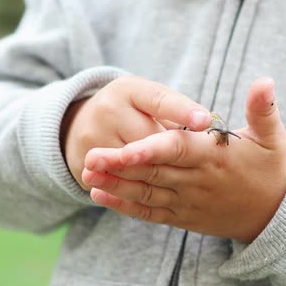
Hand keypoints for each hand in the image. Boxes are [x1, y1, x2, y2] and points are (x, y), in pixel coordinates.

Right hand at [60, 75, 211, 189]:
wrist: (78, 126)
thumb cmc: (130, 113)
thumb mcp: (147, 102)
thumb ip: (175, 113)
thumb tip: (207, 129)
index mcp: (128, 90)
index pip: (159, 99)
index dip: (183, 111)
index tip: (205, 121)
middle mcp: (108, 110)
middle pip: (149, 137)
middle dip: (173, 151)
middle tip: (196, 162)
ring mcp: (93, 139)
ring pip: (136, 164)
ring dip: (159, 173)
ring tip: (181, 180)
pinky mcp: (86, 165)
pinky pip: (120, 182)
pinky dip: (141, 189)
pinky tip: (160, 194)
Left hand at [82, 78, 285, 241]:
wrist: (276, 215)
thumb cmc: (273, 170)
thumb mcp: (274, 138)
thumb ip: (263, 110)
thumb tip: (265, 80)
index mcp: (214, 157)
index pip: (176, 150)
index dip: (149, 150)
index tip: (123, 148)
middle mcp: (197, 181)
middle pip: (153, 172)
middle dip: (120, 165)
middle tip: (89, 155)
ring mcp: (189, 202)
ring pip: (146, 193)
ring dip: (116, 184)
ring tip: (87, 173)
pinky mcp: (184, 217)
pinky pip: (150, 213)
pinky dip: (125, 206)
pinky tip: (101, 195)